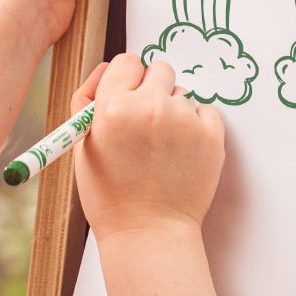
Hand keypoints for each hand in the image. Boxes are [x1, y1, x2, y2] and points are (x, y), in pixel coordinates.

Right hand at [77, 55, 226, 236]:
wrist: (148, 233)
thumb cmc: (110, 195)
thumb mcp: (83, 147)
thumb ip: (88, 101)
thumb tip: (105, 70)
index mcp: (113, 107)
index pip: (126, 62)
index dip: (125, 79)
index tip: (127, 95)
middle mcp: (150, 107)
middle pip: (159, 69)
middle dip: (152, 88)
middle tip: (146, 120)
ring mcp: (184, 120)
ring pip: (182, 93)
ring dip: (174, 110)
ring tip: (162, 147)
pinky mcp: (211, 135)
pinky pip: (206, 111)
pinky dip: (197, 126)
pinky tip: (182, 152)